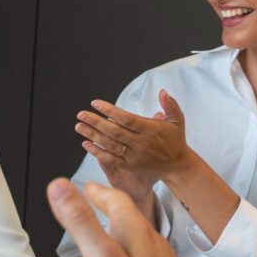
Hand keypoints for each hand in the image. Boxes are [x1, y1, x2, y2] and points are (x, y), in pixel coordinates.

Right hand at [46, 178, 256, 256]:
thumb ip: (80, 223)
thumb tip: (60, 188)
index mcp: (134, 232)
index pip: (115, 200)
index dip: (97, 192)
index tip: (84, 187)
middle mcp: (151, 242)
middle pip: (128, 215)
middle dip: (107, 205)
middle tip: (92, 200)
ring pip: (137, 234)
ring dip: (118, 226)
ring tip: (104, 228)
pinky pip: (144, 254)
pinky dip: (128, 248)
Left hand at [74, 90, 188, 206]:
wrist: (177, 165)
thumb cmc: (175, 139)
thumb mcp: (177, 120)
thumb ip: (170, 105)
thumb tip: (162, 91)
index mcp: (150, 129)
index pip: (126, 118)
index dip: (109, 110)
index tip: (95, 103)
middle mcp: (141, 143)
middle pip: (114, 132)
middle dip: (96, 122)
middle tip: (81, 114)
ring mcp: (134, 156)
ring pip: (110, 145)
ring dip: (92, 135)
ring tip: (79, 126)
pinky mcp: (130, 166)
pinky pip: (111, 159)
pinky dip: (97, 152)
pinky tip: (85, 144)